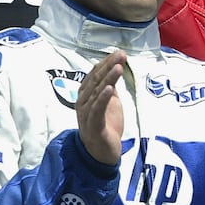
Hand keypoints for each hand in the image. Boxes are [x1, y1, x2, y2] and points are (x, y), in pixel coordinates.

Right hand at [76, 50, 125, 165]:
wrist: (102, 152)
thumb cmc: (105, 124)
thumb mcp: (110, 101)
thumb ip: (109, 85)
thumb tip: (114, 67)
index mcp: (86, 95)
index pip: (95, 74)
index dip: (106, 63)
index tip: (119, 52)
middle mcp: (83, 102)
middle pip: (95, 81)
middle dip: (109, 66)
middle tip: (121, 55)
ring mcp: (86, 114)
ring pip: (96, 93)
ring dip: (107, 79)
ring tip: (118, 67)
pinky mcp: (93, 126)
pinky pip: (97, 110)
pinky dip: (102, 99)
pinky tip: (110, 89)